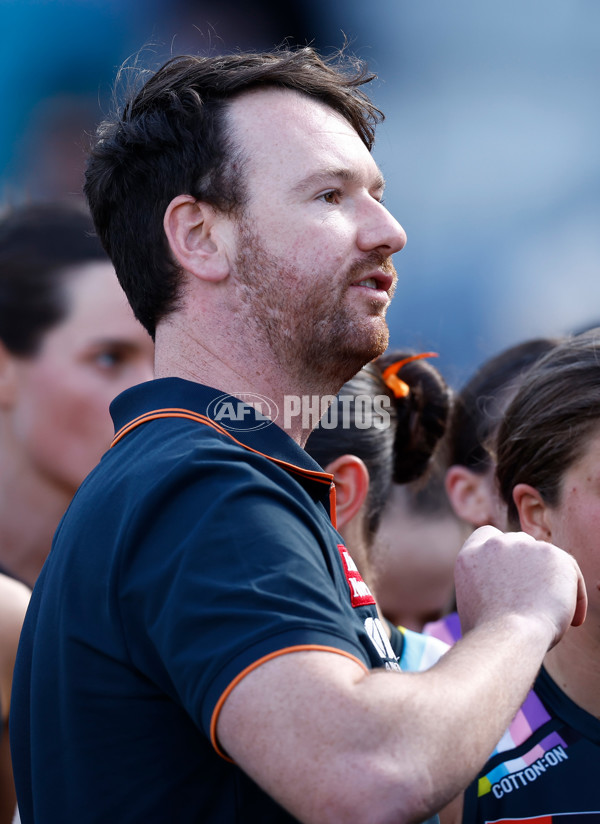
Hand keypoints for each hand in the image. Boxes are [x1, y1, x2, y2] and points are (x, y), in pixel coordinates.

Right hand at [455, 525, 586, 645]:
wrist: (508, 636)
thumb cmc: (490, 637)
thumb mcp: (472, 607)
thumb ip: (485, 588)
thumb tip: (503, 597)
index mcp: (469, 557)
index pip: (487, 536)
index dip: (503, 552)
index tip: (514, 573)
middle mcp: (493, 545)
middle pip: (519, 543)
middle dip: (529, 565)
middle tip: (539, 596)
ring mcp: (522, 546)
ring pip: (545, 557)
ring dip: (551, 579)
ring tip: (557, 614)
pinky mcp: (551, 553)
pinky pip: (569, 571)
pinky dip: (574, 594)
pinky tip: (574, 620)